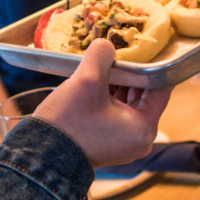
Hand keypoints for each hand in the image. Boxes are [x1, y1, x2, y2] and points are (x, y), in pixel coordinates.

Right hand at [31, 40, 168, 167]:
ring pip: (128, 102)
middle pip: (143, 94)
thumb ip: (101, 55)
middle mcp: (139, 138)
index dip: (152, 65)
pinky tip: (97, 79)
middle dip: (130, 72)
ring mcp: (124, 142)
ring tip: (105, 62)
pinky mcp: (109, 141)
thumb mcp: (86, 81)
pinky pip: (116, 112)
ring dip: (117, 83)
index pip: (160, 89)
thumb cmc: (66, 123)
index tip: (143, 47)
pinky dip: (108, 96)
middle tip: (120, 51)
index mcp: (144, 128)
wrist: (39, 156)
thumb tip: (106, 43)